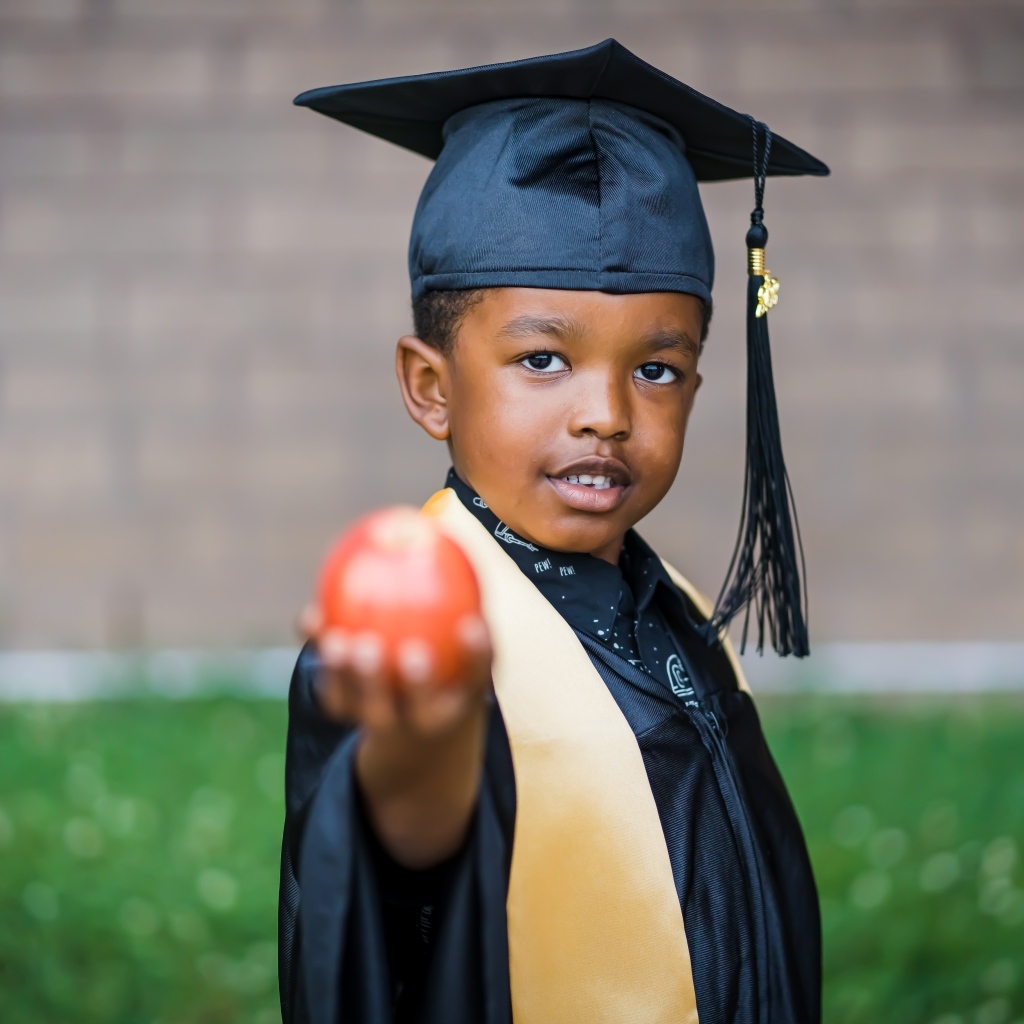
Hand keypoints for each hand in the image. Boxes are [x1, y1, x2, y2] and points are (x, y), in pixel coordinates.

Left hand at [298, 604, 491, 736]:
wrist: (411, 721)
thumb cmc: (440, 657)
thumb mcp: (454, 634)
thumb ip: (450, 591)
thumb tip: (427, 527)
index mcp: (463, 698)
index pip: (478, 676)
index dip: (478, 654)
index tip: (471, 624)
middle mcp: (428, 719)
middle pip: (422, 708)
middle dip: (417, 684)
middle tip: (408, 651)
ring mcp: (387, 724)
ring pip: (371, 710)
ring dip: (355, 677)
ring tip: (341, 641)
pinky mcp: (349, 718)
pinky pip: (332, 693)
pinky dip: (322, 659)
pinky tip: (311, 621)